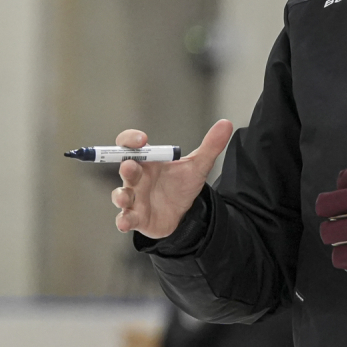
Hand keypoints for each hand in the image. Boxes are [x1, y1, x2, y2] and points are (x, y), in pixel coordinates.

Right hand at [111, 120, 234, 237]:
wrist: (186, 213)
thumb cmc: (183, 185)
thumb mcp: (198, 166)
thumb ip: (210, 145)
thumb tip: (226, 124)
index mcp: (148, 161)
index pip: (130, 145)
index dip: (130, 140)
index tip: (142, 139)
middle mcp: (137, 178)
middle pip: (125, 169)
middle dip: (126, 167)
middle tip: (130, 166)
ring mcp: (135, 198)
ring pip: (121, 195)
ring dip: (120, 195)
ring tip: (125, 196)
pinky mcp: (137, 218)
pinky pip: (125, 219)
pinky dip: (123, 221)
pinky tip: (124, 222)